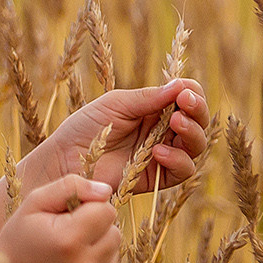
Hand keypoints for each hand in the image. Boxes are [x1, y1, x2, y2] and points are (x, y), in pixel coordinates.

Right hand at [0, 173, 121, 262]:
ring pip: (114, 255)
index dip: (88, 208)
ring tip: (67, 253)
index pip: (107, 211)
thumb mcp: (35, 202)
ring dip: (97, 250)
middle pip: (115, 234)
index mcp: (69, 240)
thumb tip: (106, 191)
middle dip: (95, 228)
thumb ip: (71, 186)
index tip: (67, 215)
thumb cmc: (18, 236)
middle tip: (67, 233)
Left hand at [27, 80, 210, 197]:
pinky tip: (158, 152)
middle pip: (198, 121)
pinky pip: (181, 171)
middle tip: (184, 105)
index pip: (187, 97)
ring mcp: (161, 154)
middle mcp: (162, 130)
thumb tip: (181, 85)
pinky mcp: (156, 177)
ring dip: (192, 133)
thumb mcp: (116, 104)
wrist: (65, 159)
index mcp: (154, 108)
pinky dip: (177, 160)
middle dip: (197, 111)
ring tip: (175, 124)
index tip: (184, 92)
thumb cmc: (85, 126)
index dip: (192, 94)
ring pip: (195, 146)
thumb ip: (148, 98)